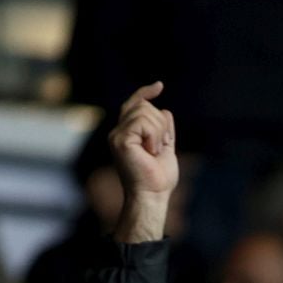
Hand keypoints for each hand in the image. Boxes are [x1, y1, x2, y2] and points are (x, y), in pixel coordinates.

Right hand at [110, 80, 177, 209]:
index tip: (159, 86)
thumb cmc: (158, 179)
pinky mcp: (120, 140)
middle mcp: (118, 132)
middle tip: (161, 147)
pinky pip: (143, 122)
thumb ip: (164, 130)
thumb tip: (165, 110)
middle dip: (160, 123)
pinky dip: (154, 135)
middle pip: (143, 105)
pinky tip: (152, 151)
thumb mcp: (165, 149)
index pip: (133, 104)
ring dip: (159, 131)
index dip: (145, 93)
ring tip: (155, 151)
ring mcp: (117, 136)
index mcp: (127, 134)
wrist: (152, 196)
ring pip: (145, 111)